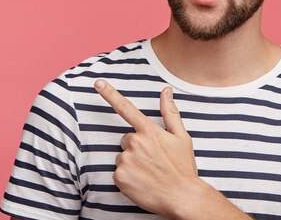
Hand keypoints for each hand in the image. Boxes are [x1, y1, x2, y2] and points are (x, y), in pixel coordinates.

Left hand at [94, 79, 199, 217]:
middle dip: (136, 147)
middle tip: (152, 159)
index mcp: (148, 131)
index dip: (110, 94)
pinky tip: (142, 182)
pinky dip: (127, 177)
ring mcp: (126, 160)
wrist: (182, 198)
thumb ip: (170, 112)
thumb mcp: (181, 137)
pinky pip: (118, 173)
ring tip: (149, 172)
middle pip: (126, 139)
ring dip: (132, 162)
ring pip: (122, 156)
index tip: (98, 83)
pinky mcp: (119, 177)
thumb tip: (166, 91)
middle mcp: (134, 143)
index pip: (126, 108)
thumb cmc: (183, 167)